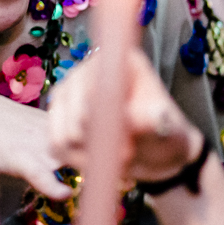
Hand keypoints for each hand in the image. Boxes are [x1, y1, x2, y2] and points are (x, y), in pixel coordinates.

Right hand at [49, 49, 203, 182]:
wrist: (156, 153)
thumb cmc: (166, 135)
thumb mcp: (169, 129)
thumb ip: (158, 121)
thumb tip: (153, 115)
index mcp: (117, 63)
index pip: (95, 94)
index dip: (107, 127)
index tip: (128, 149)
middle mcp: (86, 70)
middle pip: (76, 118)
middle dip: (101, 145)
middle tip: (126, 153)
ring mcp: (68, 92)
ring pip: (62, 135)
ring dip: (88, 157)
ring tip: (113, 156)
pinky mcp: (57, 115)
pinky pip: (54, 145)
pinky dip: (75, 161)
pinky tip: (97, 159)